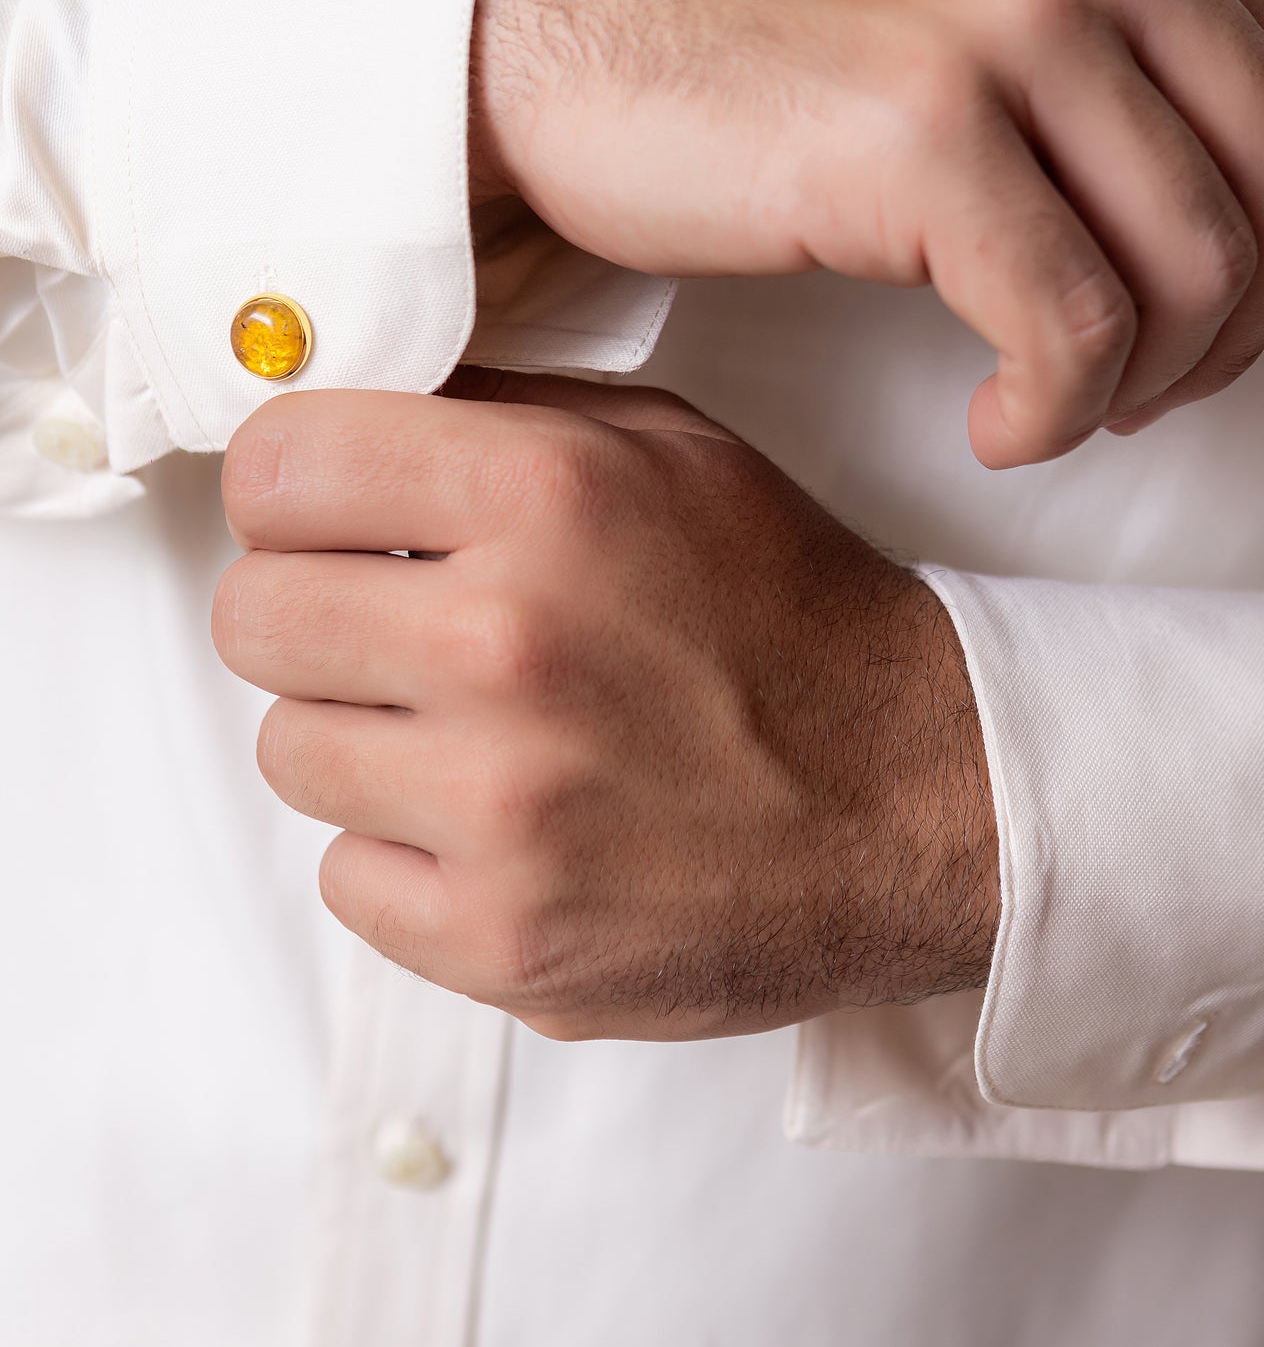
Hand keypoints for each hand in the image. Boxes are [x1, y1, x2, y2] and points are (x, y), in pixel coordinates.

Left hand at [212, 375, 997, 1038]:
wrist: (927, 799)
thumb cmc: (793, 617)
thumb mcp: (672, 451)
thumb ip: (501, 414)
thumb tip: (339, 409)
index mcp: (547, 496)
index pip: (277, 466)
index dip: (293, 489)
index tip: (324, 514)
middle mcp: (510, 646)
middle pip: (253, 616)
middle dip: (316, 612)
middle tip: (395, 627)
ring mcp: (503, 807)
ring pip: (289, 751)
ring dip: (362, 737)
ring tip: (472, 733)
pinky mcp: (506, 938)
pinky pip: (344, 878)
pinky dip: (405, 855)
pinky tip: (500, 827)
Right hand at [472, 0, 1263, 467]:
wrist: (552, 30)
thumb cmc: (758, 42)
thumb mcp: (978, 6)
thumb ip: (1127, 81)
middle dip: (1234, 340)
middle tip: (1138, 396)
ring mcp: (1007, 23)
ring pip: (1192, 273)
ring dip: (1139, 386)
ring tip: (1046, 405)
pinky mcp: (921, 130)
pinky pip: (1075, 328)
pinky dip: (1054, 412)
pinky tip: (993, 425)